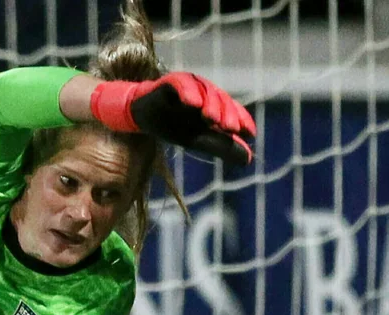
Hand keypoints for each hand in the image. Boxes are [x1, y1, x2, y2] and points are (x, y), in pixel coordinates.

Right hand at [90, 72, 255, 166]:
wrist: (139, 117)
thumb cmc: (169, 126)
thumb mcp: (197, 140)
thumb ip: (221, 146)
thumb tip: (249, 159)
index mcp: (212, 104)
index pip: (232, 109)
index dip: (242, 120)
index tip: (249, 134)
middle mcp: (204, 92)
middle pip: (220, 98)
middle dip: (227, 114)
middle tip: (230, 129)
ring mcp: (188, 85)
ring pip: (204, 89)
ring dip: (210, 103)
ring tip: (211, 119)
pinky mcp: (169, 81)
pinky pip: (181, 82)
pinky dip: (188, 91)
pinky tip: (191, 103)